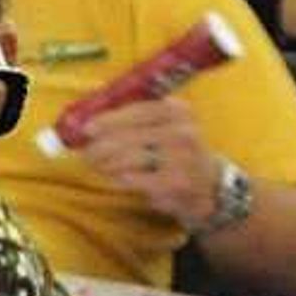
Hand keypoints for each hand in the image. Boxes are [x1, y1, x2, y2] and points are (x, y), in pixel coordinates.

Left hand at [73, 91, 223, 229]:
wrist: (209, 184)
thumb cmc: (176, 151)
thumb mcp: (165, 126)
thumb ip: (135, 118)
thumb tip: (88, 117)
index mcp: (179, 111)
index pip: (137, 111)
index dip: (109, 120)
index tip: (87, 129)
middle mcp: (183, 132)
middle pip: (128, 137)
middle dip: (100, 146)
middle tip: (86, 153)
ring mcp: (181, 158)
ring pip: (128, 158)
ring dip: (106, 163)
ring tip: (98, 166)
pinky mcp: (175, 182)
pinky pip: (134, 179)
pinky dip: (120, 178)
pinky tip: (116, 178)